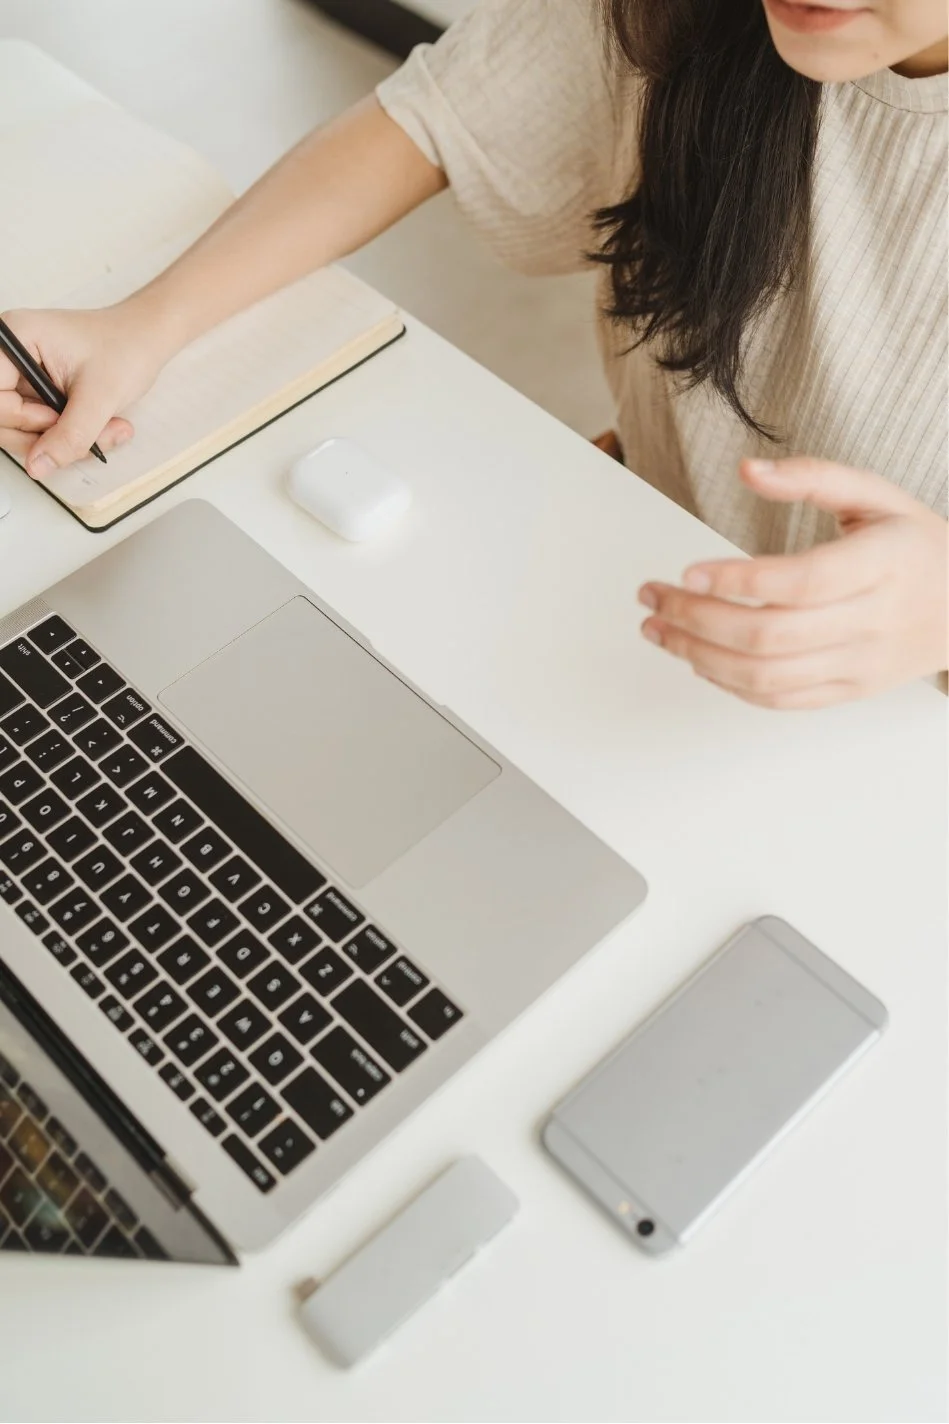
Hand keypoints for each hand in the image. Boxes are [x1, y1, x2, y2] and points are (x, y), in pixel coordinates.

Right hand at [0, 301, 175, 476]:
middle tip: (87, 427)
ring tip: (105, 428)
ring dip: (63, 441)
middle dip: (46, 435)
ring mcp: (19, 377)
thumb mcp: (101, 396)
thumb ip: (70, 435)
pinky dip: (67, 438)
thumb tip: (37, 467)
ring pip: (20, 430)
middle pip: (2, 417)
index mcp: (15, 339)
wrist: (145, 342)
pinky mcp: (33, 393)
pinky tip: (98, 427)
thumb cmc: (126, 348)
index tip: (56, 417)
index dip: (21, 416)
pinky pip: (37, 430)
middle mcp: (9, 357)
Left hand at [637, 457, 948, 708]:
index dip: (737, 580)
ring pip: (766, 676)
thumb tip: (748, 469)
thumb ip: (814, 475)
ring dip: (698, 656)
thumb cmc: (918, 547)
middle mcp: (872, 622)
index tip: (687, 569)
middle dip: (696, 619)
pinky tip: (698, 658)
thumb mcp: (878, 494)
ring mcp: (859, 664)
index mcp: (883, 565)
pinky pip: (779, 699)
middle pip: (770, 636)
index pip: (800, 582)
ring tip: (659, 629)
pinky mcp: (848, 691)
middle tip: (652, 597)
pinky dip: (730, 683)